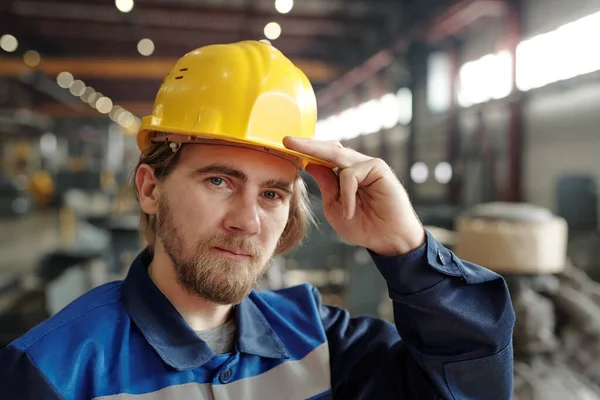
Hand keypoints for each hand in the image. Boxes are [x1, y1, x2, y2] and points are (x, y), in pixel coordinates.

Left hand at [283, 137, 425, 255]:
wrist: (388, 239)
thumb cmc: (364, 225)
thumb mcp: (335, 206)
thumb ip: (326, 185)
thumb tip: (310, 163)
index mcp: (345, 173)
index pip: (323, 157)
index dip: (306, 151)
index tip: (285, 146)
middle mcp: (356, 165)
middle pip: (329, 149)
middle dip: (307, 144)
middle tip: (287, 141)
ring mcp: (367, 165)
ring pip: (337, 155)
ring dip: (317, 156)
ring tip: (299, 159)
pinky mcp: (378, 168)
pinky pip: (350, 174)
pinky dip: (347, 194)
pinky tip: (349, 210)